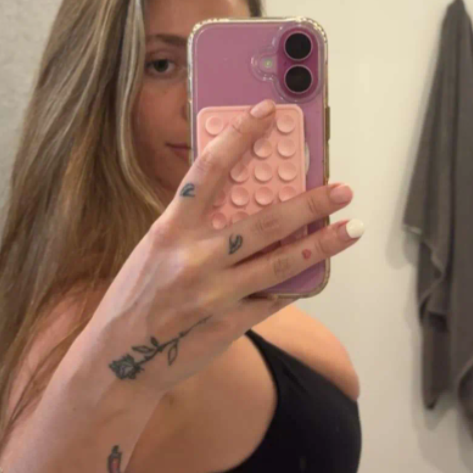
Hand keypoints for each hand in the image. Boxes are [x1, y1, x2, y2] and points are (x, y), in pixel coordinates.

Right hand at [91, 101, 362, 395]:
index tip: (268, 113)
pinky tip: (320, 270)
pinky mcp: (230, 324)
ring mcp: (216, 294)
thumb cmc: (137, 296)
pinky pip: (274, 298)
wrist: (119, 360)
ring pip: (282, 264)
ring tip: (353, 228)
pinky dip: (298, 283)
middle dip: (310, 203)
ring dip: (323, 244)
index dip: (240, 136)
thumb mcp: (156, 248)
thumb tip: (246, 203)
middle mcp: (195, 259)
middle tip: (342, 189)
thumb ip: (195, 227)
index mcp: (171, 229)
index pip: (210, 169)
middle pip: (265, 223)